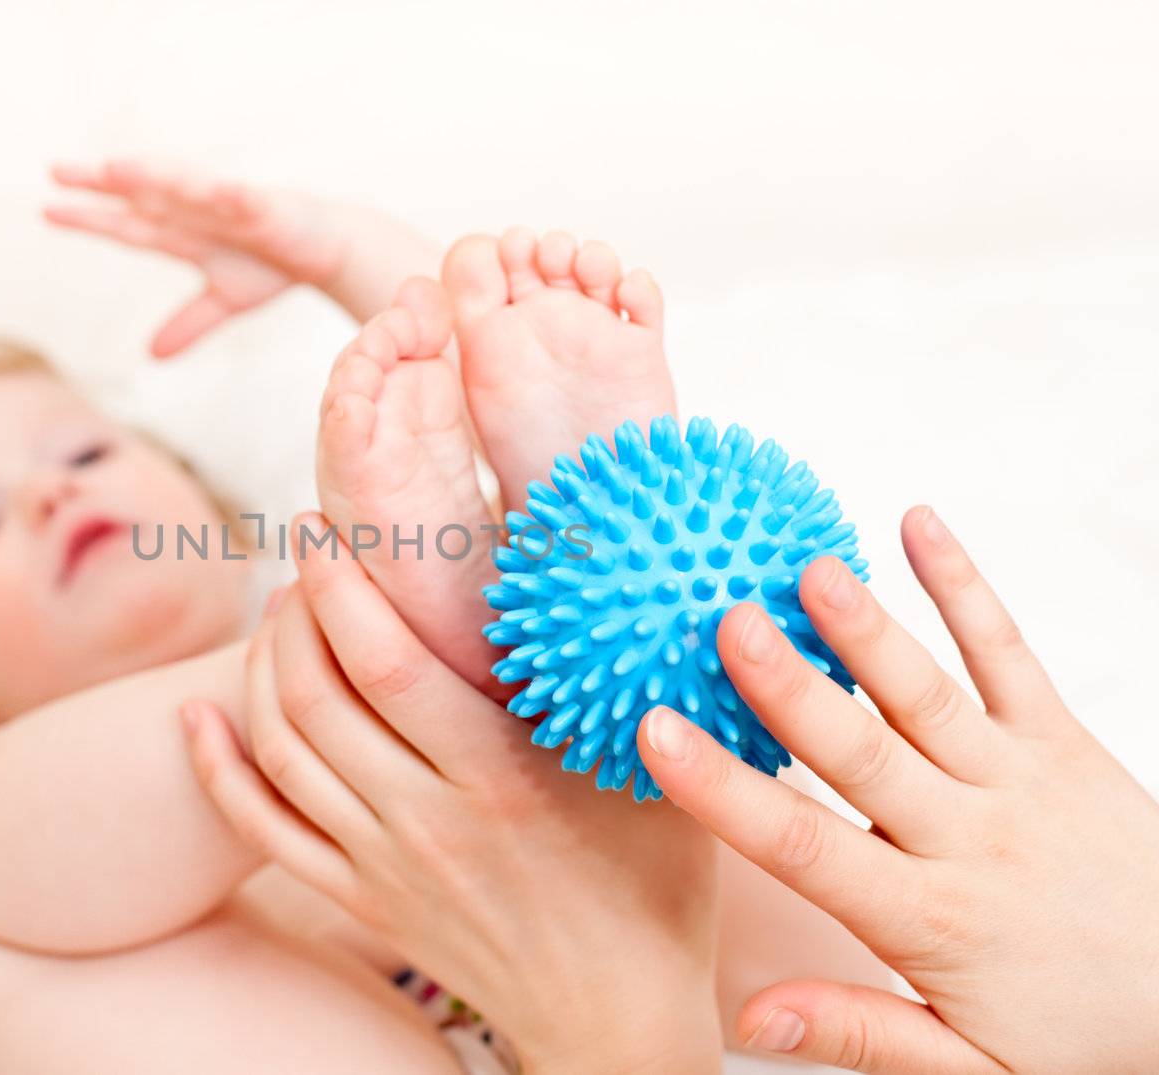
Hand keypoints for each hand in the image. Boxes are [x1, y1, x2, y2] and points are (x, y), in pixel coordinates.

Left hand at [45, 158, 348, 357]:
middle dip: (102, 183)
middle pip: (142, 196)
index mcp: (182, 235)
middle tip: (56, 170)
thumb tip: (151, 357)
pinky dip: (230, 194)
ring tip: (117, 168)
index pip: (126, 225)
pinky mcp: (266, 207)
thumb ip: (186, 325)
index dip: (89, 219)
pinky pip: (245, 199)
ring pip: (185, 188)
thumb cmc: (270, 266)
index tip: (47, 210)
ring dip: (153, 177)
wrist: (324, 250)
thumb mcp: (224, 302)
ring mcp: (229, 205)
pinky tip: (215, 187)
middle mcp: (197, 213)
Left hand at [180, 518, 722, 1074]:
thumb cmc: (653, 881)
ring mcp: (384, 868)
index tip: (326, 525)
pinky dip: (217, 768)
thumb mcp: (655, 769)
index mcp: (501, 779)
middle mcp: (428, 822)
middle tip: (305, 556)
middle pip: (315, 696)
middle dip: (293, 608)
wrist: (618, 1018)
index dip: (340, 584)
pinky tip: (196, 716)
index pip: (387, 662)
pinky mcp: (362, 902)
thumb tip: (592, 555)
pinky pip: (262, 831)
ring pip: (280, 751)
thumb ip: (616, 673)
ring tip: (280, 612)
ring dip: (259, 667)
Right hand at [637, 506, 1158, 1073]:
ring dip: (868, 629)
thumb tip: (753, 1018)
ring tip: (813, 568)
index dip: (725, 792)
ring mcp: (1022, 781)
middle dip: (791, 686)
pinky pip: (1010, 655)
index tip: (659, 736)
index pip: (806, 849)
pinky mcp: (1063, 741)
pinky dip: (965, 588)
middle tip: (729, 622)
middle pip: (863, 754)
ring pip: (929, 696)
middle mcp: (971, 840)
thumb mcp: (971, 1070)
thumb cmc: (1083, 1037)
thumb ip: (859, 1034)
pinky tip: (918, 526)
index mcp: (930, 920)